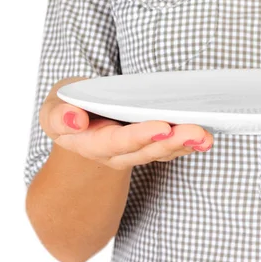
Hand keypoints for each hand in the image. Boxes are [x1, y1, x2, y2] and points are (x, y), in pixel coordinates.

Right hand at [39, 77, 213, 169]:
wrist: (79, 121)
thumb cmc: (69, 108)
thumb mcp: (53, 109)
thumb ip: (58, 116)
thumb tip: (74, 120)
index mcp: (90, 143)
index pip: (117, 142)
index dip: (140, 136)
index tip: (162, 127)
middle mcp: (115, 153)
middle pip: (147, 150)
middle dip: (173, 141)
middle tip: (197, 131)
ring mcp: (135, 152)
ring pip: (163, 152)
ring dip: (187, 144)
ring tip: (207, 136)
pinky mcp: (150, 147)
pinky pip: (171, 149)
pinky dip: (189, 144)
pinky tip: (206, 138)